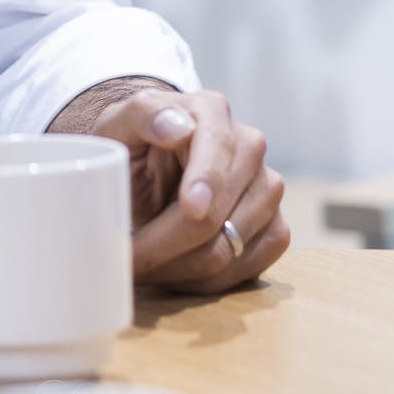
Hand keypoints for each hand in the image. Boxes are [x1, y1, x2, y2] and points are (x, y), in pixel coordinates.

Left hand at [51, 78, 291, 292]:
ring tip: (145, 266)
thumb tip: (179, 127)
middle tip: (128, 259)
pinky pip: (249, 267)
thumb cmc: (130, 150)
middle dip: (168, 243)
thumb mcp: (118, 124)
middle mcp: (248, 146)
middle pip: (221, 210)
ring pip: (232, 246)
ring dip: (181, 267)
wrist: (145, 176)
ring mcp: (267, 188)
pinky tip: (176, 272)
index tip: (190, 208)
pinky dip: (207, 281)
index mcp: (211, 112)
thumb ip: (144, 115)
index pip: (217, 149)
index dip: (206, 181)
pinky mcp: (274, 227)